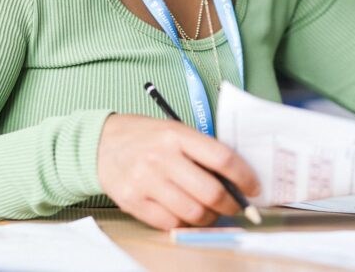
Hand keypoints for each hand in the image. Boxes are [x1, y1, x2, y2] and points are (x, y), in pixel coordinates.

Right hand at [97, 114, 260, 229]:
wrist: (100, 143)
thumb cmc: (145, 137)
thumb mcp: (173, 131)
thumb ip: (201, 151)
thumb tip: (235, 180)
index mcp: (176, 135)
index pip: (222, 158)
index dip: (244, 176)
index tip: (254, 187)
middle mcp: (162, 158)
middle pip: (211, 192)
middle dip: (231, 204)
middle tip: (236, 205)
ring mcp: (146, 181)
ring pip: (193, 213)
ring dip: (209, 217)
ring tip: (210, 211)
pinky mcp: (133, 202)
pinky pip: (170, 223)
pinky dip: (184, 223)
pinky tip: (185, 213)